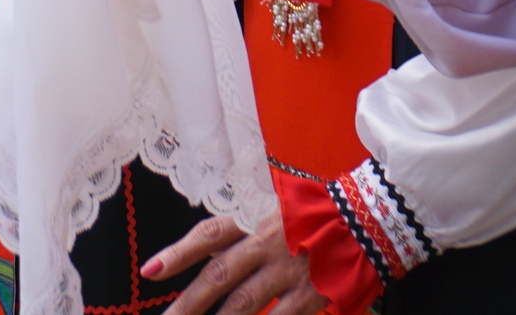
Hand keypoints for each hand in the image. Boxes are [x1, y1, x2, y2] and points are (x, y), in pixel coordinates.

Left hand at [147, 216, 321, 314]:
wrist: (365, 219)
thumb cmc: (311, 215)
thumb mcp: (272, 210)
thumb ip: (241, 231)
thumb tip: (206, 251)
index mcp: (254, 217)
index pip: (209, 234)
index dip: (179, 252)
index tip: (150, 271)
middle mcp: (267, 243)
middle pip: (219, 275)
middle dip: (188, 303)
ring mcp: (289, 270)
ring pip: (244, 304)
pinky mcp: (311, 295)